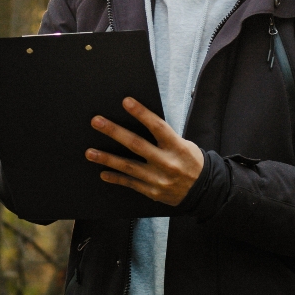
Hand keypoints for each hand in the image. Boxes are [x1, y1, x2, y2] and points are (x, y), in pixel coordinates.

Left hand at [85, 97, 204, 205]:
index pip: (157, 127)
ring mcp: (158, 179)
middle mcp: (166, 163)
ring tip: (90, 152)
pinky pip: (130, 183)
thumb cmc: (190, 161)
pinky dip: (116, 178)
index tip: (125, 101)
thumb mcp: (184, 145)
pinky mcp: (152, 192)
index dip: (141, 113)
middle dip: (114, 132)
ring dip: (106, 158)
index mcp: (177, 147)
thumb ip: (164, 137)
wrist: (204, 191)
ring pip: (128, 166)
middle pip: (136, 144)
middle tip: (96, 122)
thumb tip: (139, 122)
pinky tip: (103, 172)